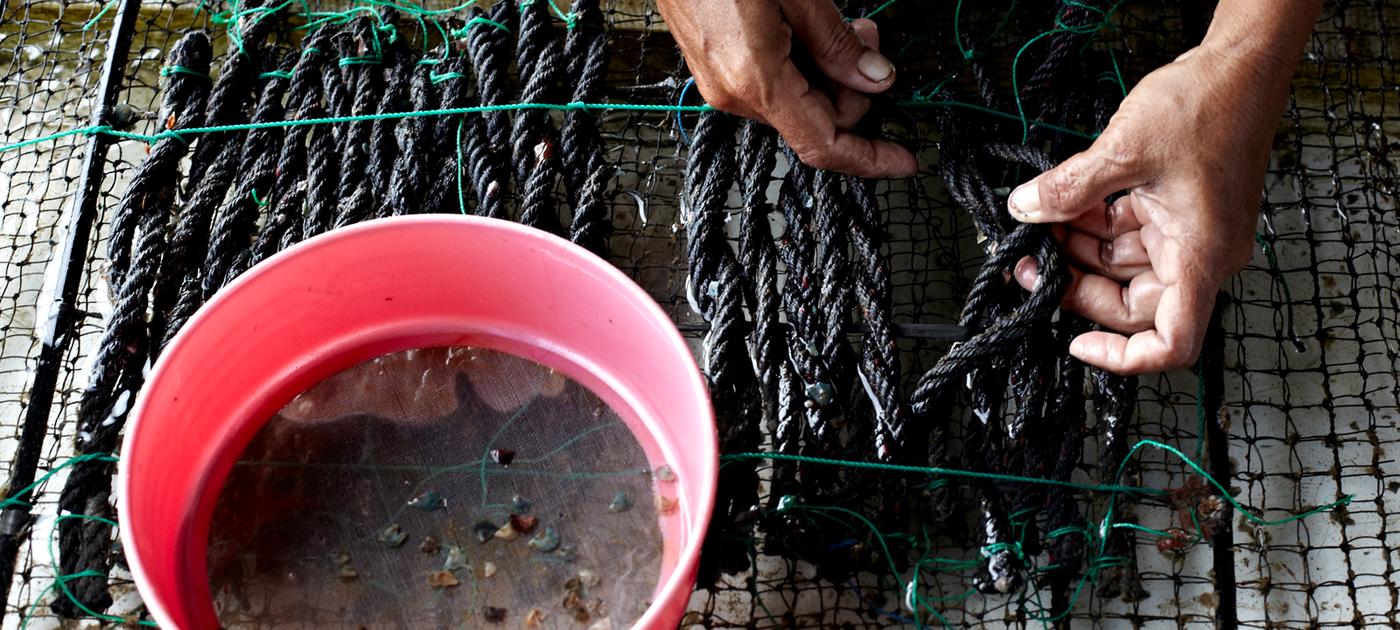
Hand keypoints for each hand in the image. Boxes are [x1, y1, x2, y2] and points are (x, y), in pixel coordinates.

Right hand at [654, 0, 917, 177]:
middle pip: (816, 120)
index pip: (824, 144)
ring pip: (797, 101)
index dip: (870, 157)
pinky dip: (802, 66)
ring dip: (829, 72)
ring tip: (842, 25)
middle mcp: (735, 94)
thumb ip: (838, 43)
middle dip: (853, 87)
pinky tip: (808, 29)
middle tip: (869, 38)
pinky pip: (773, 85)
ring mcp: (721, 84)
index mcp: (757, 81)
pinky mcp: (716, 69)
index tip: (903, 159)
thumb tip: (875, 79)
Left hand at [1007, 43, 1295, 374]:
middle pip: (1131, 303)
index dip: (1123, 357)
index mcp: (1199, 257)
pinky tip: (1060, 204)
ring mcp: (1188, 232)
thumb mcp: (1122, 151)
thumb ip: (1068, 189)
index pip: (1172, 342)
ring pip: (1121, 266)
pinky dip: (1092, 222)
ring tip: (1037, 224)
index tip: (1076, 342)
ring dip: (1077, 249)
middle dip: (1077, 286)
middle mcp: (1199, 254)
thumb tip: (1024, 209)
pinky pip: (1126, 234)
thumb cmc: (1209, 105)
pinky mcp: (1177, 210)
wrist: (1240, 63)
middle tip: (1028, 265)